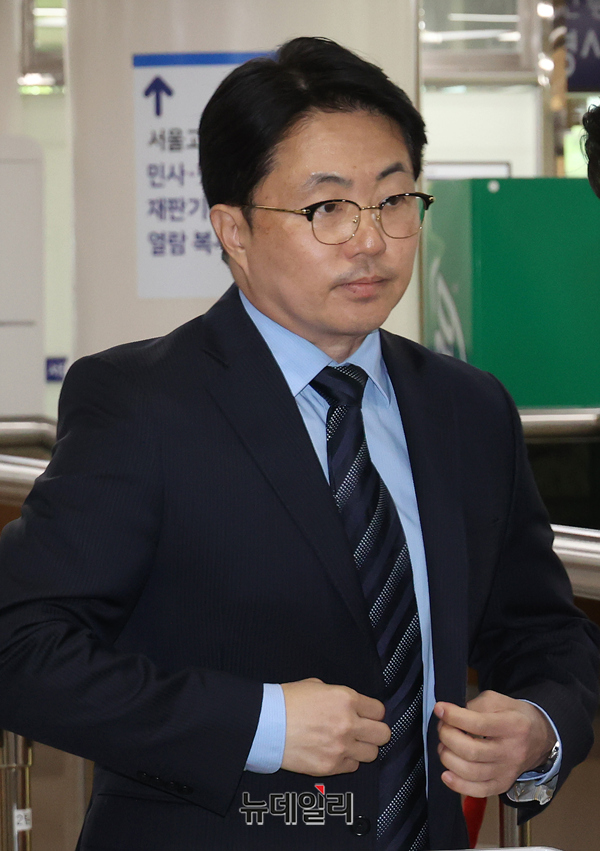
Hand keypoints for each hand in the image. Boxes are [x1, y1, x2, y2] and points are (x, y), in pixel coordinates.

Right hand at [281, 678, 389, 775]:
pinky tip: (334, 752)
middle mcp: (348, 723)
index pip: (379, 710)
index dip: (373, 713)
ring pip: (372, 754)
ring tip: (348, 743)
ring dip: (362, 748)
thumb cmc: (287, 701)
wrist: (266, 723)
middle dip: (375, 732)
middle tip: (364, 731)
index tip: (368, 715)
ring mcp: (341, 747)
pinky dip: (346, 761)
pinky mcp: (331, 766)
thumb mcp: (317, 685)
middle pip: (383, 734)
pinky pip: (353, 767)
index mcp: (346, 699)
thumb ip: (340, 696)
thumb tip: (351, 706)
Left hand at [434, 690, 555, 796]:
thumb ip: (475, 705)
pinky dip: (458, 785)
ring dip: (448, 757)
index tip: (440, 709)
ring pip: (471, 772)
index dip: (453, 716)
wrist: (539, 737)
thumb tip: (452, 716)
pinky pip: (478, 791)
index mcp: (513, 726)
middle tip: (443, 727)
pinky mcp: (502, 785)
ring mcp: (507, 772)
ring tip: (444, 745)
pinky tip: (446, 774)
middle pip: (471, 751)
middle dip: (447, 737)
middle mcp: (511, 752)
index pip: (478, 724)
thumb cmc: (514, 716)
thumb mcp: (498, 700)